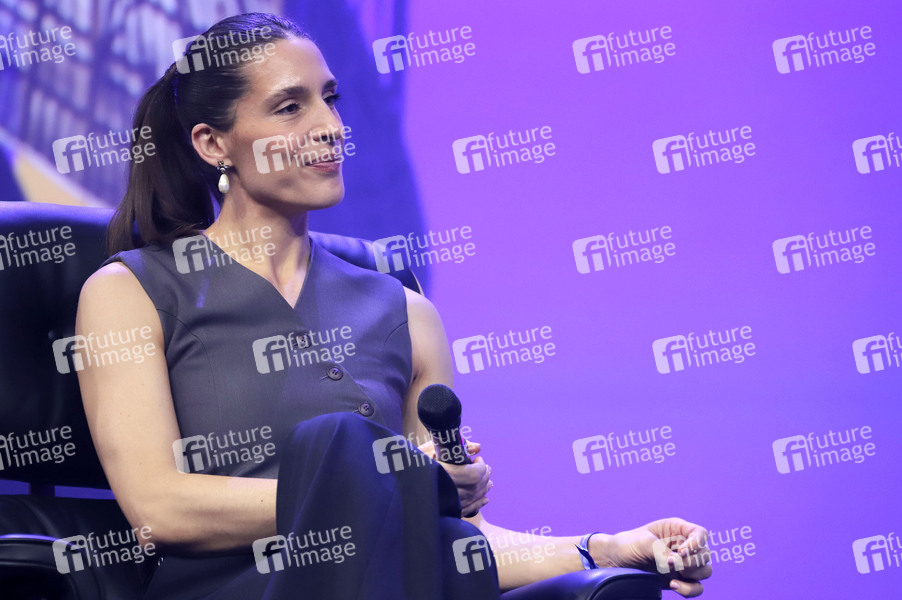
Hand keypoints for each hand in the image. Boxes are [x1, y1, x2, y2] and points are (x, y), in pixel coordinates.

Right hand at [417, 440, 492, 516]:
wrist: (394, 481)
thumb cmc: (411, 460)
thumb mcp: (431, 447)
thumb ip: (456, 447)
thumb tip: (477, 447)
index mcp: (443, 474)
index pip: (473, 475)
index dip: (480, 467)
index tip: (478, 458)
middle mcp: (446, 491)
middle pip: (476, 487)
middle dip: (484, 476)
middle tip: (486, 467)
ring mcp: (446, 504)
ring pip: (474, 499)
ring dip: (484, 489)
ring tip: (489, 481)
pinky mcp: (445, 511)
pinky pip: (468, 510)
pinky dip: (479, 503)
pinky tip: (485, 499)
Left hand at [594, 518, 710, 597]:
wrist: (615, 561)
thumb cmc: (628, 544)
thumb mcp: (643, 543)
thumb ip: (661, 551)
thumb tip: (675, 563)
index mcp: (676, 529)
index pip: (700, 533)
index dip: (696, 543)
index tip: (681, 552)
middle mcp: (683, 546)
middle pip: (705, 554)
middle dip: (692, 561)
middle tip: (673, 564)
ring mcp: (682, 564)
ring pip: (705, 571)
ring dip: (694, 575)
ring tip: (673, 576)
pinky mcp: (679, 579)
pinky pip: (696, 587)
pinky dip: (690, 589)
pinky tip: (674, 585)